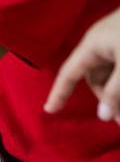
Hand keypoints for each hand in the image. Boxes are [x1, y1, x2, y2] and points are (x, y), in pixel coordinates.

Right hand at [46, 7, 119, 124]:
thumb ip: (116, 91)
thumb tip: (103, 117)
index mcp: (91, 47)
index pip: (69, 74)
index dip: (59, 92)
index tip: (50, 111)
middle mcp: (100, 46)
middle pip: (96, 79)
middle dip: (107, 99)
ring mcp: (116, 44)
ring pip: (112, 75)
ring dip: (119, 92)